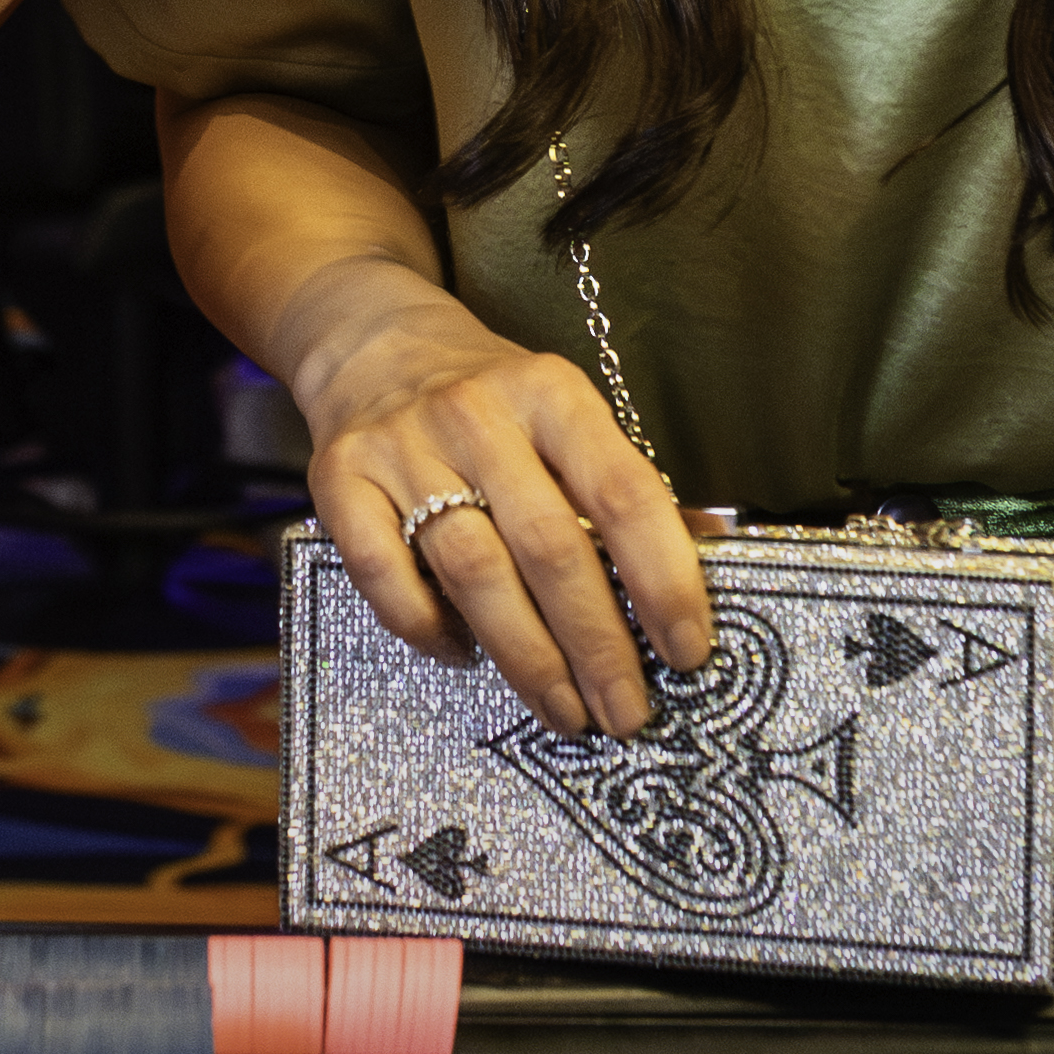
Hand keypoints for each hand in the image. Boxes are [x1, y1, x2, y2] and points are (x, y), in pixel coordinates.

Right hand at [294, 271, 714, 738]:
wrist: (372, 340)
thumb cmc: (491, 396)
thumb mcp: (565, 413)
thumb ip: (624, 484)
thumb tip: (714, 546)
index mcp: (552, 393)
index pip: (623, 493)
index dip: (663, 579)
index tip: (688, 651)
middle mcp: (478, 413)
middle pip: (550, 547)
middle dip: (598, 645)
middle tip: (627, 713)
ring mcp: (403, 445)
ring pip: (474, 572)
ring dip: (527, 657)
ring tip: (565, 712)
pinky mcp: (339, 477)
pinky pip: (385, 575)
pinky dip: (427, 628)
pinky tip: (464, 657)